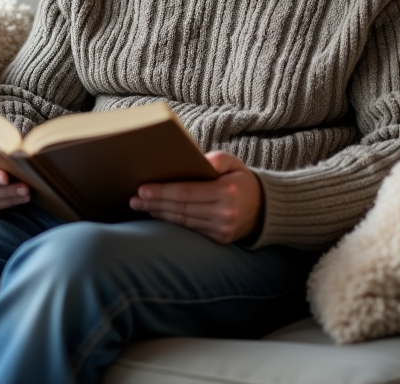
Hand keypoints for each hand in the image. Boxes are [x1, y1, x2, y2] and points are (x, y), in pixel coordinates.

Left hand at [129, 151, 262, 243]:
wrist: (265, 208)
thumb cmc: (242, 180)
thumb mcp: (233, 162)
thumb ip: (215, 159)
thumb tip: (194, 160)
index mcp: (226, 192)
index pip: (186, 192)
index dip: (162, 191)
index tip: (142, 189)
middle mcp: (224, 214)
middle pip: (180, 208)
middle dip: (154, 203)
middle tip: (134, 199)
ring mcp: (221, 230)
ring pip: (183, 221)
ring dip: (159, 213)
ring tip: (141, 206)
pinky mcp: (219, 239)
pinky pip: (190, 229)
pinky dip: (172, 221)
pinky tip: (158, 214)